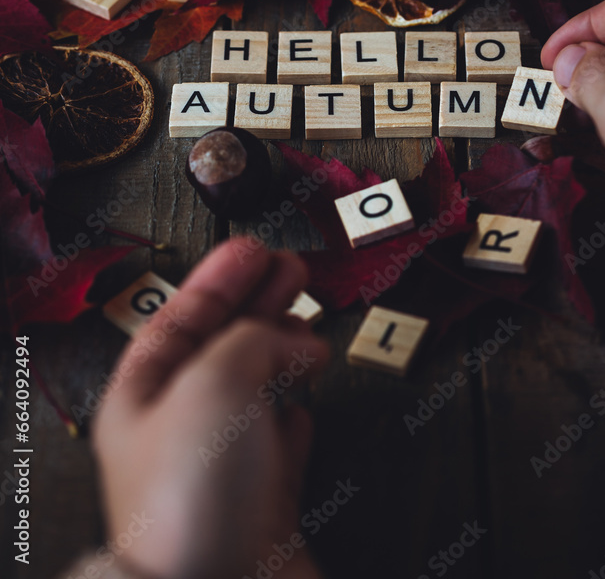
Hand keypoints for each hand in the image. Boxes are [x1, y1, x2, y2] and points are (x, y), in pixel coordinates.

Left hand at [92, 239, 328, 578]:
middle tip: (293, 270)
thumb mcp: (215, 380)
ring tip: (310, 332)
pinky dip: (294, 421)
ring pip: (254, 391)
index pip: (181, 317)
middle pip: (222, 347)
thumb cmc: (194, 498)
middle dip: (259, 304)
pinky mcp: (263, 504)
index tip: (253, 249)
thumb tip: (291, 338)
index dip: (219, 278)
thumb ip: (252, 339)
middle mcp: (179, 430)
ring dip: (284, 354)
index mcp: (144, 395)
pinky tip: (302, 411)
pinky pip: (278, 449)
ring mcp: (222, 468)